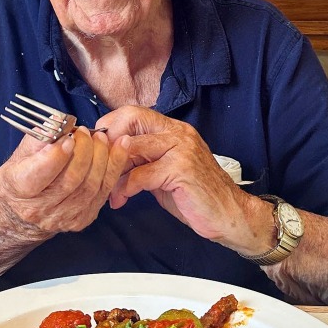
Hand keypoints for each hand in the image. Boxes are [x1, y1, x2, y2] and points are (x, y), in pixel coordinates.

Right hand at [0, 128, 129, 234]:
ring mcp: (63, 216)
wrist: (25, 211)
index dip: (57, 156)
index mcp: (19, 188)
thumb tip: (58, 123)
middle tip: (85, 132)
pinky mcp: (82, 218)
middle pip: (70, 180)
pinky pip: (104, 191)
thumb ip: (39, 139)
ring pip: (90, 186)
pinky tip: (120, 148)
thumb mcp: (21, 154)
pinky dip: (114, 167)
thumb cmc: (23, 175)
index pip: (39, 174)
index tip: (69, 137)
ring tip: (101, 137)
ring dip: (102, 158)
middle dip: (84, 151)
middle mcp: (40, 208)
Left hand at [99, 107, 250, 241]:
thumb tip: (109, 157)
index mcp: (173, 129)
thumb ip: (141, 159)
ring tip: (109, 191)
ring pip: (131, 147)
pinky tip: (122, 200)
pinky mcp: (181, 170)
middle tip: (100, 167)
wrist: (229, 214)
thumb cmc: (194, 196)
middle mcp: (178, 132)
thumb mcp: (163, 171)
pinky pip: (140, 174)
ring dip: (113, 171)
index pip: (133, 113)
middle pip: (131, 119)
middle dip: (108, 143)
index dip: (110, 127)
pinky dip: (125, 188)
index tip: (99, 151)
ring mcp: (181, 149)